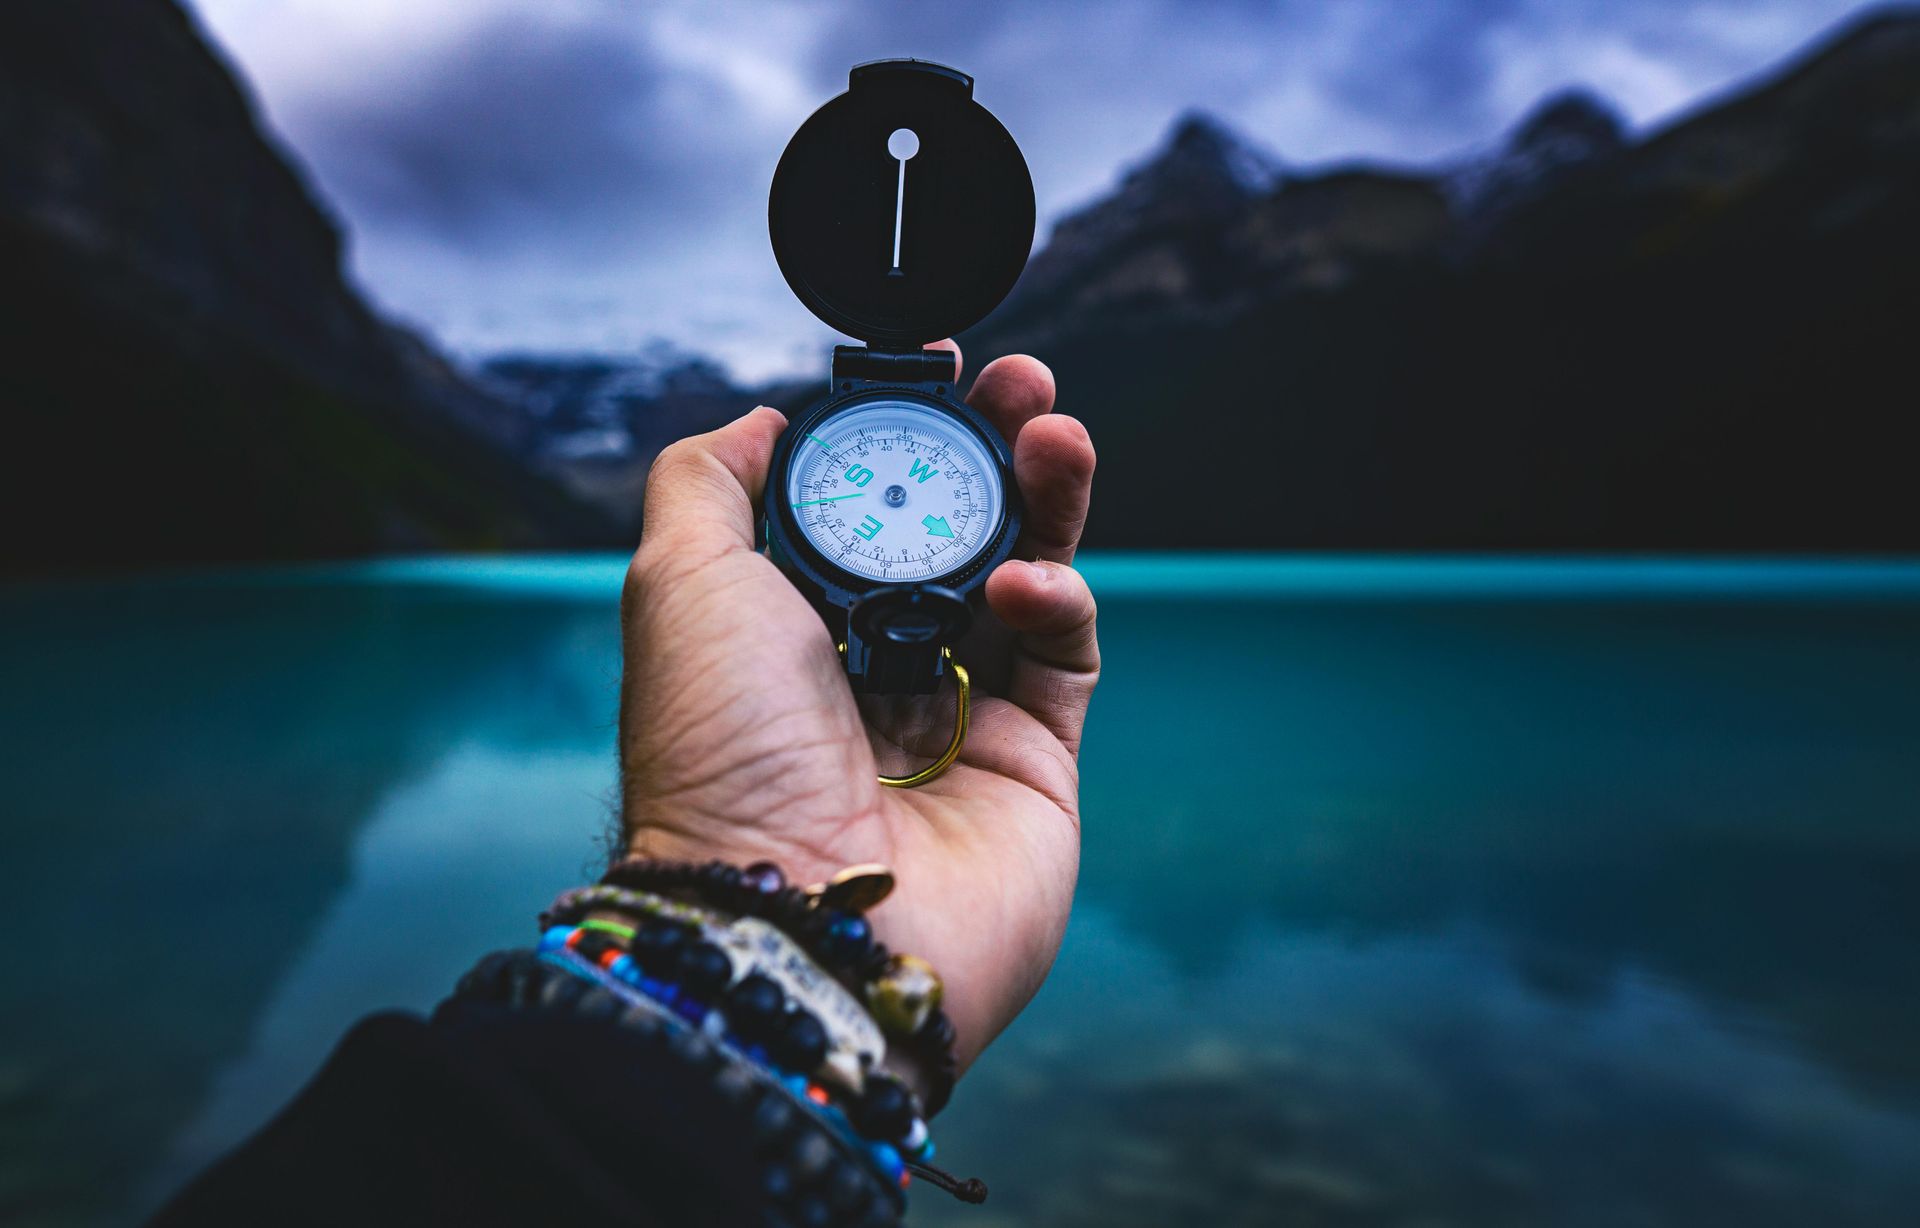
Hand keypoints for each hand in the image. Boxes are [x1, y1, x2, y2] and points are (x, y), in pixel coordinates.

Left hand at [619, 341, 1096, 1092]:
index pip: (870, 507)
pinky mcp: (1032, 762)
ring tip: (1057, 436)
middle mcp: (874, 666)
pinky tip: (1024, 585)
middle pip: (960, 532)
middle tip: (1026, 384)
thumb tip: (757, 423)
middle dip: (997, 450)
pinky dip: (1056, 600)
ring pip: (1027, 579)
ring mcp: (958, 715)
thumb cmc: (721, 757)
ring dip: (1049, 499)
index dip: (909, 436)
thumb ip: (708, 483)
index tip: (941, 372)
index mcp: (791, 626)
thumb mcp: (678, 584)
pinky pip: (1063, 656)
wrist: (793, 914)